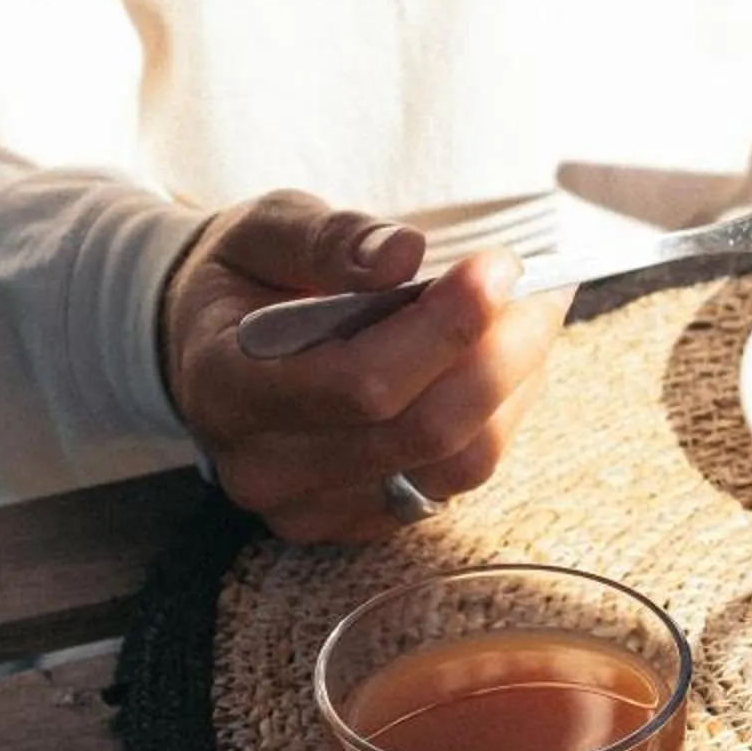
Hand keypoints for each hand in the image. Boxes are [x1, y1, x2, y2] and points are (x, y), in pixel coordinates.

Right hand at [160, 191, 569, 542]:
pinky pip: (456, 480)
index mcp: (226, 388)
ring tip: (532, 317)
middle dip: (499, 353)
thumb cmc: (245, 279)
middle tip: (540, 287)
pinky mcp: (360, 521)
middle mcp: (263, 467)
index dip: (444, 327)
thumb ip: (327, 238)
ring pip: (454, 465)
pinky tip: (507, 362)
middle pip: (420, 431)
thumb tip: (403, 254)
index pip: (359, 384)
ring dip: (513, 387)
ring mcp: (312, 508)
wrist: (211, 343)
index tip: (498, 267)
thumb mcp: (265, 229)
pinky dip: (498, 416)